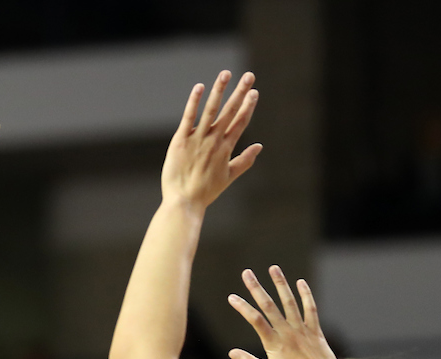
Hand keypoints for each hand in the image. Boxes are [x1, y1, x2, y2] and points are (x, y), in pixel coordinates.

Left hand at [161, 72, 261, 208]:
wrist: (184, 202)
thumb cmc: (205, 192)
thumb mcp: (229, 177)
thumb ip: (245, 160)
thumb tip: (259, 146)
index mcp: (226, 148)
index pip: (240, 122)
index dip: (248, 106)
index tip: (254, 92)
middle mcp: (214, 141)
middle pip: (230, 112)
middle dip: (240, 93)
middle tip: (249, 76)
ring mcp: (197, 139)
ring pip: (211, 110)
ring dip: (219, 91)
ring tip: (226, 74)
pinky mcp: (181, 140)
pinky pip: (189, 117)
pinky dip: (194, 102)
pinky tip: (200, 87)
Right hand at [227, 265, 335, 358]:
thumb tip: (231, 353)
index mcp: (274, 344)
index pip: (255, 320)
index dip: (243, 307)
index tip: (232, 297)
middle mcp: (287, 333)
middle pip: (269, 306)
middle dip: (256, 288)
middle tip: (247, 273)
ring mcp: (302, 330)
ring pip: (290, 303)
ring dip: (281, 284)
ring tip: (273, 268)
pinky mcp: (315, 330)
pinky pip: (311, 309)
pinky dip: (306, 295)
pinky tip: (300, 282)